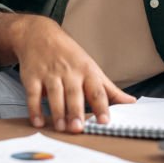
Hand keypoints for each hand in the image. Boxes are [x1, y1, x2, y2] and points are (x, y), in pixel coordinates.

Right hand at [13, 16, 135, 132]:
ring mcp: (50, 74)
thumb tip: (131, 102)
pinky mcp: (32, 77)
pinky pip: (33, 94)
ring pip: (54, 95)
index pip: (97, 90)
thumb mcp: (92, 68)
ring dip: (57, 112)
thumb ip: (109, 89)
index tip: (105, 121)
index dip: (101, 106)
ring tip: (61, 128)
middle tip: (78, 128)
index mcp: (87, 71)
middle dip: (76, 111)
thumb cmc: (70, 56)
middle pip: (74, 94)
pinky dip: (35, 109)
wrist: (40, 35)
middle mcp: (69, 72)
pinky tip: (38, 122)